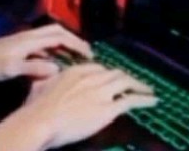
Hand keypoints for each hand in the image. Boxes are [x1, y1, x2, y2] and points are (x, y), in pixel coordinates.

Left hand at [0, 23, 91, 81]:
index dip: (76, 43)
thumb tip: (58, 68)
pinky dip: (53, 53)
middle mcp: (28, 36)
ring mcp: (23, 41)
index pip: (58, 35)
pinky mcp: (19, 48)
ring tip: (76, 60)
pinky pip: (42, 47)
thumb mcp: (11, 69)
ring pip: (49, 39)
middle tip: (87, 55)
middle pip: (56, 32)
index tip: (89, 54)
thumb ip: (34, 68)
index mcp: (29, 39)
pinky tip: (55, 65)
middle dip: (73, 41)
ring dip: (63, 46)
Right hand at [23, 63, 157, 148]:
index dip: (107, 74)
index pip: (98, 68)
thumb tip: (47, 75)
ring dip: (139, 85)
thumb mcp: (40, 84)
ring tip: (148, 90)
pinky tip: (152, 101)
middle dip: (126, 78)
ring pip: (125, 82)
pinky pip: (130, 101)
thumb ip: (49, 78)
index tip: (112, 79)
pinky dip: (143, 99)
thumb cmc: (36, 105)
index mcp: (75, 70)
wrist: (42, 120)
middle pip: (115, 73)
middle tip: (134, 83)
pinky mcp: (108, 109)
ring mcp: (101, 92)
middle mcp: (91, 77)